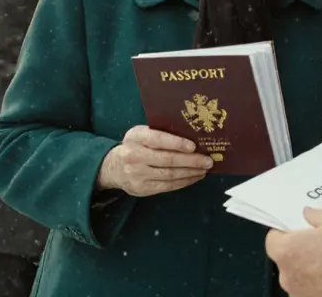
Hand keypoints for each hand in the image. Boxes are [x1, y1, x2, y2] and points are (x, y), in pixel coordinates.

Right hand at [96, 126, 213, 196]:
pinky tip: (194, 177)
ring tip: (204, 169)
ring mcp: (137, 174)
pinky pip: (167, 186)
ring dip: (190, 173)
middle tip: (208, 160)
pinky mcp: (142, 189)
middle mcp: (134, 156)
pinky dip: (183, 182)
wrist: (113, 167)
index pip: (158, 140)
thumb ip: (159, 133)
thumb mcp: (141, 134)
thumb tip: (191, 135)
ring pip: (169, 175)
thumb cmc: (135, 145)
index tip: (194, 146)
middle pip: (167, 159)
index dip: (176, 143)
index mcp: (135, 137)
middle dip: (191, 161)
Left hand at [266, 207, 321, 296]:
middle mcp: (289, 278)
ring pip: (302, 277)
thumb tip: (308, 214)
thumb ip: (317, 214)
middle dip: (301, 251)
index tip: (300, 228)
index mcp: (286, 252)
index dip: (287, 231)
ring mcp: (302, 295)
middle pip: (287, 260)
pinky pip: (314, 290)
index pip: (273, 239)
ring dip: (312, 269)